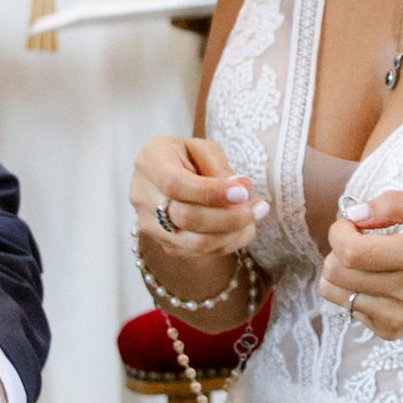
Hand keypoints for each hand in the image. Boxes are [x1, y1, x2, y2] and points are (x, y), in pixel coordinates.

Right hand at [133, 132, 265, 268]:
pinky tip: (244, 227)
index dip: (211, 192)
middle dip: (230, 216)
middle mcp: (142, 196)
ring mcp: (150, 225)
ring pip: (195, 243)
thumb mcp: (204, 149)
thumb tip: (241, 190)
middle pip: (186, 218)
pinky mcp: (165, 244)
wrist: (170, 174)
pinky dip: (228, 242)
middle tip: (261, 207)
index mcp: (150, 162)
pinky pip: (200, 252)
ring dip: (233, 233)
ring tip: (257, 215)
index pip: (175, 184)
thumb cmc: (189, 156)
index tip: (243, 192)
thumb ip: (220, 169)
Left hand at [320, 189, 402, 338]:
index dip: (340, 232)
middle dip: (337, 248)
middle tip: (360, 238)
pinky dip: (355, 290)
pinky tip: (381, 280)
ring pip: (334, 292)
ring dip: (341, 270)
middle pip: (336, 273)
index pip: (352, 252)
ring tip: (367, 259)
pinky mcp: (391, 331)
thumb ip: (396, 203)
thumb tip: (354, 214)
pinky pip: (348, 308)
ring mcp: (398, 317)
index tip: (352, 223)